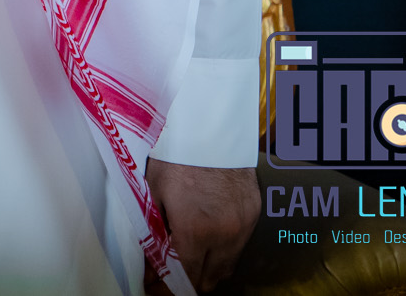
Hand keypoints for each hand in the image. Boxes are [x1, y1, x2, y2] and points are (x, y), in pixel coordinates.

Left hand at [144, 158, 259, 292]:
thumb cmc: (175, 154)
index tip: (156, 287)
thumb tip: (151, 261)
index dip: (169, 286)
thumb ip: (155, 231)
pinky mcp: (254, 214)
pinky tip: (208, 240)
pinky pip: (239, 244)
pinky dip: (224, 250)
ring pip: (228, 264)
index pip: (186, 275)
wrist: (210, 126)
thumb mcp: (153, 192)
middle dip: (190, 282)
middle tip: (170, 276)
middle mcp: (225, 234)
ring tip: (189, 262)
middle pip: (211, 277)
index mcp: (196, 230)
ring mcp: (243, 225)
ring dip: (209, 268)